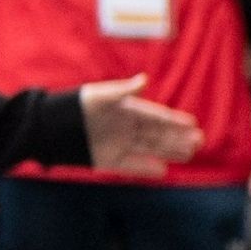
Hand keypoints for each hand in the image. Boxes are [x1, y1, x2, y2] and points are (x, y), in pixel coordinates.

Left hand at [75, 74, 202, 177]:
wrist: (51, 127)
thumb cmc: (77, 105)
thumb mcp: (100, 96)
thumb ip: (123, 90)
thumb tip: (145, 79)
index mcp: (126, 110)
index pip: (156, 115)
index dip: (174, 120)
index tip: (193, 124)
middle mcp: (126, 127)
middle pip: (158, 133)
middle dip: (178, 137)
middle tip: (199, 141)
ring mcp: (120, 144)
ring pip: (150, 149)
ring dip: (169, 151)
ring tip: (189, 153)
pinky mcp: (110, 160)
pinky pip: (133, 165)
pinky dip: (147, 168)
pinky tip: (163, 170)